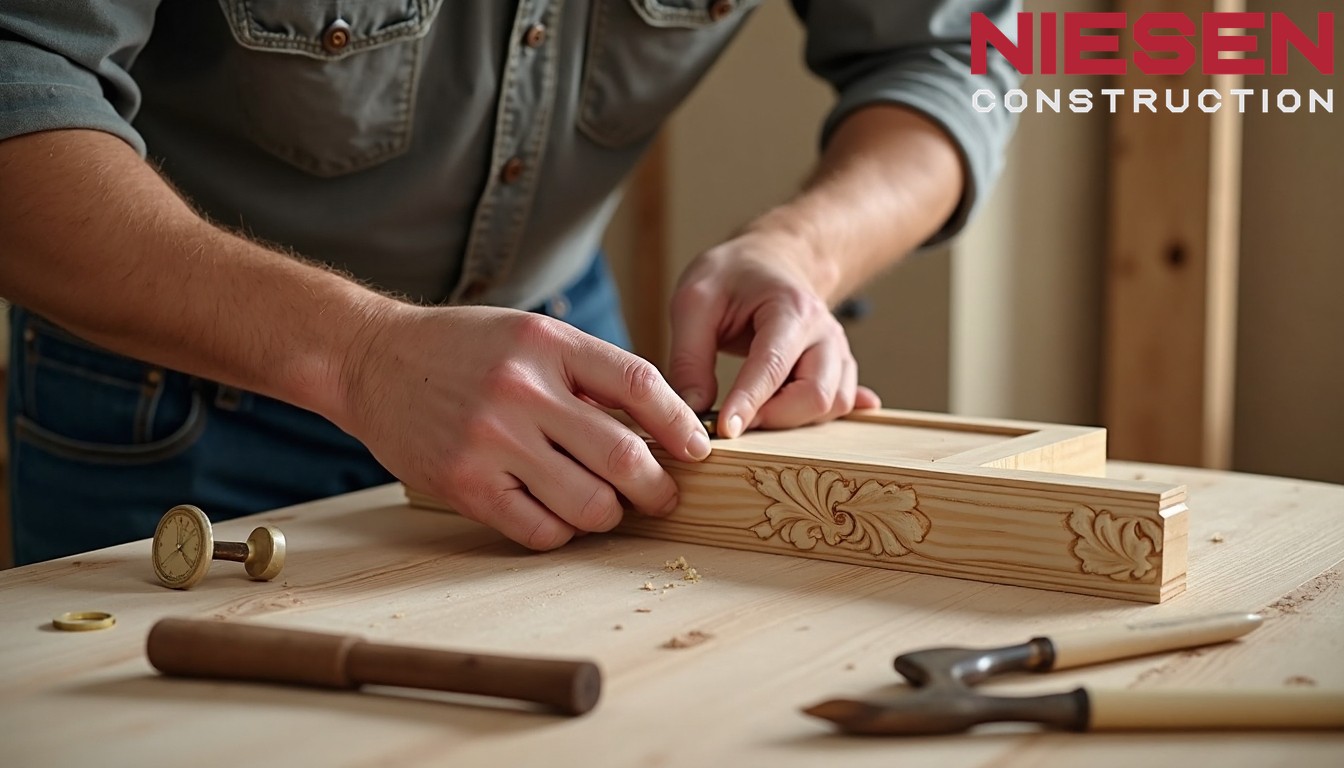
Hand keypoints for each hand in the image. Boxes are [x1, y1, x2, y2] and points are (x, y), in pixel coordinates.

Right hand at [335, 305, 711, 549]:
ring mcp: (491, 440)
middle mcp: (522, 390)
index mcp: (547, 344)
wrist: (373, 359)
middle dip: (658, 488)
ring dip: (611, 515)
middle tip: (663, 496)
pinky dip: (563, 532)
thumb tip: (659, 426)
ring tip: (608, 507)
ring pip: (589, 503)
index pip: (639, 385)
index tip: (696, 450)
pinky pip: (540, 529)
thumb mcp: (530, 337)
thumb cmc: (463, 350)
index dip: (679, 425)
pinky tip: (560, 516)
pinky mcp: (465, 483)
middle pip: (623, 455)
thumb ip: (588, 374)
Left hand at [668, 229, 880, 437]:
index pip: (773, 366)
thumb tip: (693, 409)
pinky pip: (841, 406)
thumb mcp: (695, 301)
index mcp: (791, 308)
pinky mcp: (838, 369)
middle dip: (774, 418)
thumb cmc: (733, 276)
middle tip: (732, 421)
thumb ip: (690, 356)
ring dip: (793, 422)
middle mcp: (824, 332)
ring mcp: (837, 352)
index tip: (725, 431)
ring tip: (753, 413)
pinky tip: (802, 431)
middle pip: (816, 395)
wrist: (772, 260)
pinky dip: (819, 421)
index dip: (749, 403)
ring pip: (833, 406)